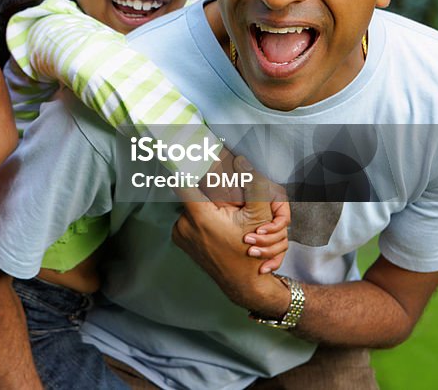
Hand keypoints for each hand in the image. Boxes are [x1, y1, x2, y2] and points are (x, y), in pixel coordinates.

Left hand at [173, 156, 290, 313]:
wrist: (242, 283)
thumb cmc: (250, 250)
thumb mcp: (258, 217)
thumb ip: (252, 186)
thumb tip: (243, 161)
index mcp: (199, 216)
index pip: (182, 180)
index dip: (186, 166)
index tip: (183, 154)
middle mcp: (184, 224)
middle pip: (191, 194)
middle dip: (206, 192)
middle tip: (221, 197)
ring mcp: (180, 234)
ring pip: (190, 207)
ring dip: (204, 206)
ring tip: (221, 215)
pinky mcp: (179, 240)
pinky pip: (187, 219)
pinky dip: (199, 218)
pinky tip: (215, 225)